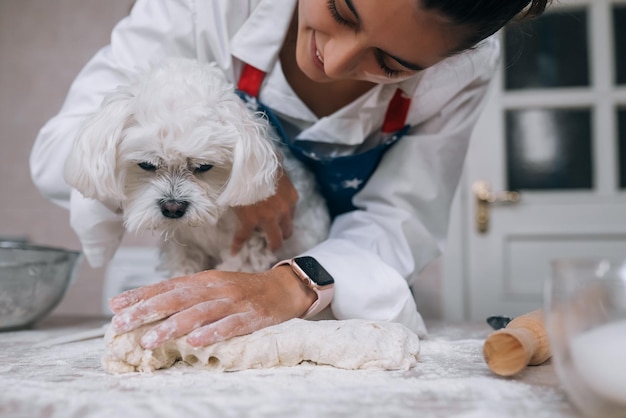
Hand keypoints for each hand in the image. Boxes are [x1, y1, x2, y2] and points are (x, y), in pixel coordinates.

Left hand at [108, 266, 315, 347]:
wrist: (282, 288)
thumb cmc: (241, 291)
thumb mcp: (212, 287)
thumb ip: (186, 296)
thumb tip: (149, 306)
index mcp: (204, 280)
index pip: (167, 286)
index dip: (142, 296)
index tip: (115, 307)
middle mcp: (215, 287)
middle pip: (178, 298)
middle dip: (148, 311)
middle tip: (123, 324)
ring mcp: (234, 301)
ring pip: (199, 313)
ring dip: (172, 326)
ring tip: (150, 340)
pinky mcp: (251, 315)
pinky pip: (230, 325)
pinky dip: (212, 332)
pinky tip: (195, 341)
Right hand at [231, 167, 297, 253]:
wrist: (244, 161)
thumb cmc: (260, 159)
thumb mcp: (276, 163)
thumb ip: (279, 169)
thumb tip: (278, 160)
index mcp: (291, 197)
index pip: (291, 214)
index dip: (284, 217)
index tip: (278, 219)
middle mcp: (284, 211)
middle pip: (287, 230)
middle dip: (281, 234)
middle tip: (275, 237)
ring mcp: (268, 218)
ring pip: (274, 239)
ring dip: (271, 244)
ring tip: (267, 249)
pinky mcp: (250, 221)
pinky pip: (243, 236)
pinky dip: (238, 244)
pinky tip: (234, 251)